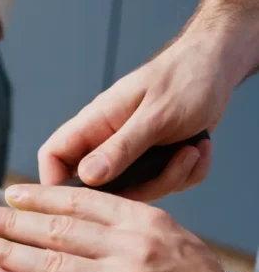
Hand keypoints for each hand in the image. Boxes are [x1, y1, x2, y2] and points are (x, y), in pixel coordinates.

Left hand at [0, 184, 258, 271]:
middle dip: (12, 221)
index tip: (11, 194)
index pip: (81, 201)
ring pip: (51, 263)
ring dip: (8, 252)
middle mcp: (129, 246)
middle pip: (57, 229)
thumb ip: (127, 231)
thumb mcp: (171, 239)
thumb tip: (80, 228)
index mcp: (143, 221)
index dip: (40, 197)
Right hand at [38, 31, 229, 200]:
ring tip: (191, 150)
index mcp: (96, 123)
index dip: (55, 184)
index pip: (54, 156)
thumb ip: (121, 147)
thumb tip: (86, 177)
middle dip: (140, 188)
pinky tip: (198, 148)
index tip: (81, 205)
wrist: (218, 66)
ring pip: (138, 191)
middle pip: (100, 188)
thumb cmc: (185, 78)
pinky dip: (188, 172)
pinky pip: (165, 185)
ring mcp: (132, 154)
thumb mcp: (156, 116)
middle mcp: (109, 141)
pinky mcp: (156, 162)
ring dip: (171, 177)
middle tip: (166, 169)